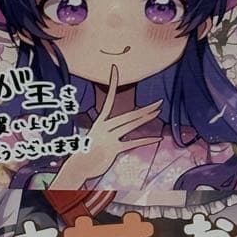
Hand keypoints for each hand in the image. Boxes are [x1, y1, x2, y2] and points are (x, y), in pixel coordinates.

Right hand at [50, 66, 161, 188]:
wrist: (77, 167)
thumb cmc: (85, 153)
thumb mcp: (94, 137)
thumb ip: (107, 131)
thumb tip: (118, 130)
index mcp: (100, 122)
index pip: (109, 99)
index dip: (112, 83)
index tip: (115, 69)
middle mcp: (105, 127)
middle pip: (129, 114)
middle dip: (145, 109)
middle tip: (159, 102)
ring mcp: (109, 137)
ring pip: (131, 125)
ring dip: (146, 118)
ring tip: (158, 112)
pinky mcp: (113, 149)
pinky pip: (133, 143)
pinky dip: (146, 141)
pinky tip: (156, 138)